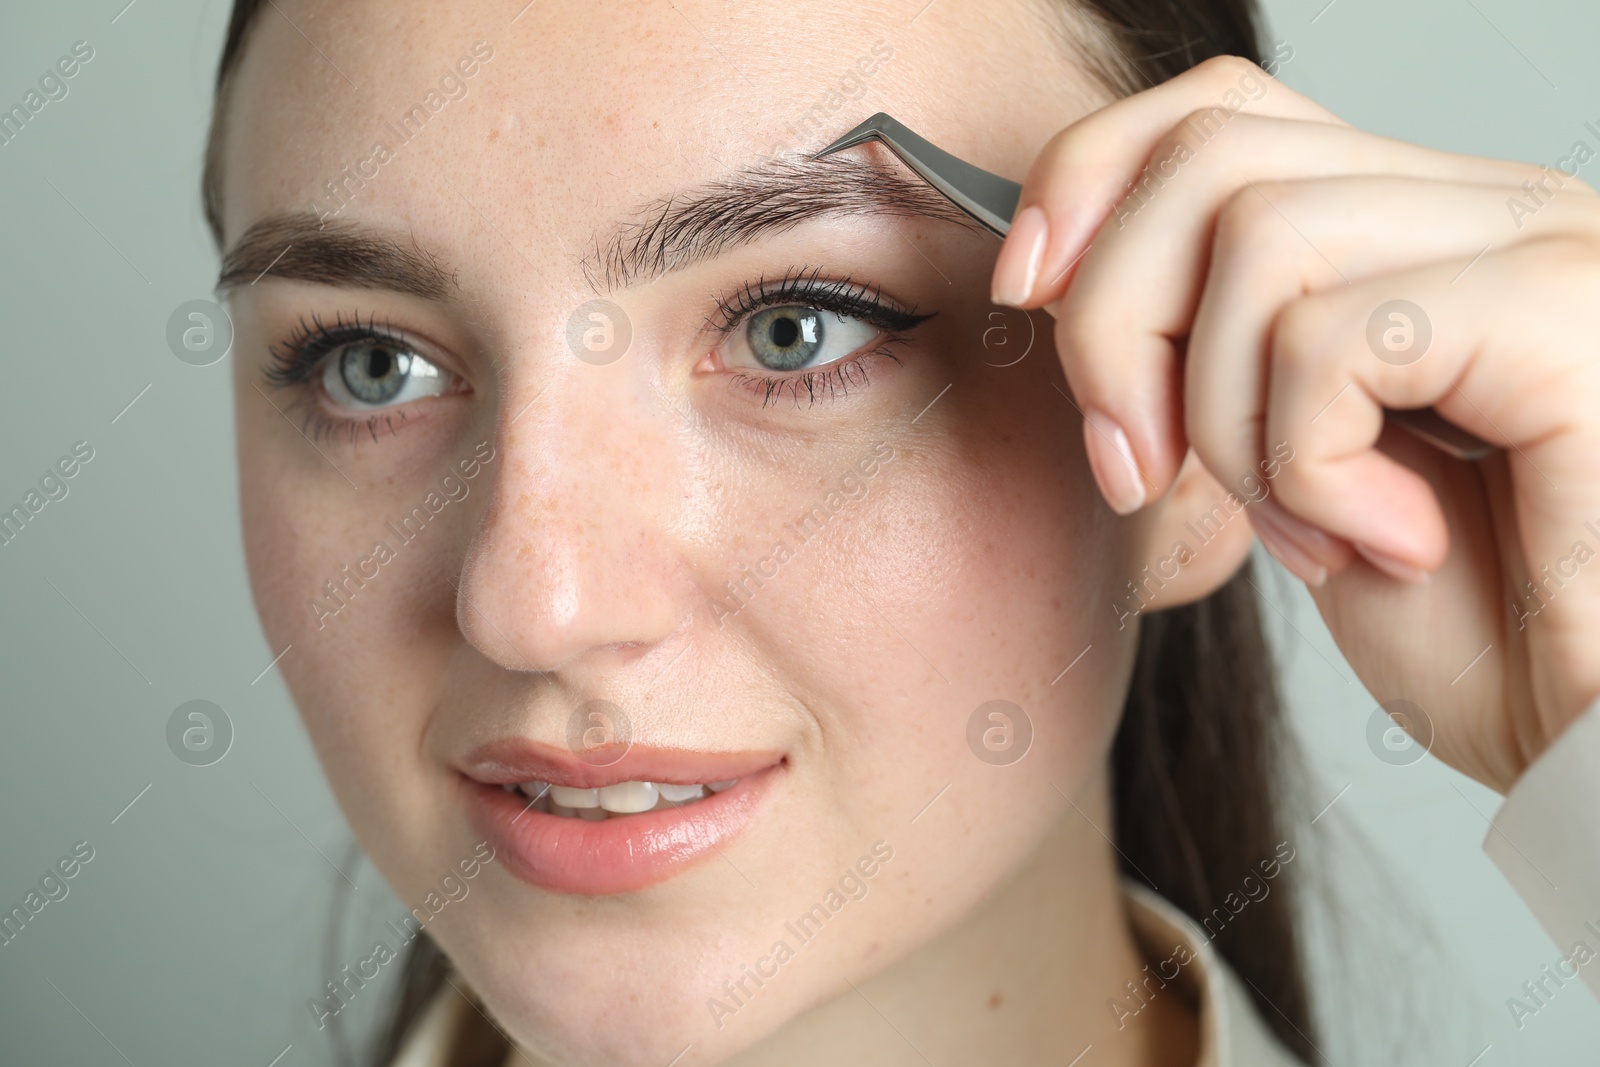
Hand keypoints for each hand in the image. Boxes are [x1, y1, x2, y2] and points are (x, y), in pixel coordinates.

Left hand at [994, 55, 1599, 793]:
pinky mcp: (1567, 319)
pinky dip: (1307, 468)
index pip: (1221, 112)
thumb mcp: (1296, 473)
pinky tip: (1383, 542)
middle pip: (1212, 155)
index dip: (1091, 180)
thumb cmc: (1483, 630)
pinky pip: (1333, 339)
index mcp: (1418, 228)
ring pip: (1259, 235)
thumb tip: (1068, 291)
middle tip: (1139, 468)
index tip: (1026, 294)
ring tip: (1303, 530)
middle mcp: (1486, 208)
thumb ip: (1215, 364)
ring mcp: (1537, 249)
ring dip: (1225, 421)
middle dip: (1116, 322)